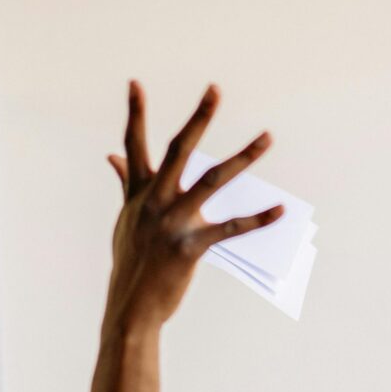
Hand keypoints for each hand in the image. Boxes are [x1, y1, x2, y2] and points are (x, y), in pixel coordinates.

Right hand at [89, 82, 282, 391]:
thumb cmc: (131, 263)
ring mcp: (171, 223)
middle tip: (215, 90)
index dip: (135, 114)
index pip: (134, 145)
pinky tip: (279, 210)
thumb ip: (125, 185)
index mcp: (138, 193)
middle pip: (178, 150)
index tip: (136, 83)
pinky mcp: (189, 248)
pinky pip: (230, 229)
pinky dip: (257, 220)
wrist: (130, 308)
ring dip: (243, 158)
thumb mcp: (124, 220)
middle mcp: (153, 201)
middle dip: (198, 118)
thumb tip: (111, 156)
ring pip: (212, 181)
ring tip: (267, 138)